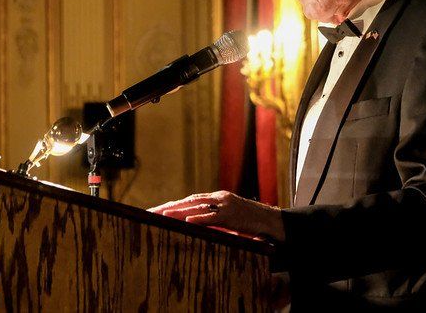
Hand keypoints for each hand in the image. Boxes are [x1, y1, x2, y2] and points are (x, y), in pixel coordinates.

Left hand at [147, 190, 284, 241]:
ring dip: (178, 212)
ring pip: (197, 207)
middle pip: (189, 201)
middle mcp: (220, 198)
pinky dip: (199, 219)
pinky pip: (212, 218)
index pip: (191, 201)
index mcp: (218, 198)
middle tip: (150, 212)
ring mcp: (226, 205)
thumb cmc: (254, 224)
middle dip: (169, 207)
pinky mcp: (232, 215)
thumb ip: (215, 220)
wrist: (275, 222)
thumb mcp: (231, 220)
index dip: (173, 205)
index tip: (156, 211)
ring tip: (161, 215)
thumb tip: (196, 226)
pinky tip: (186, 222)